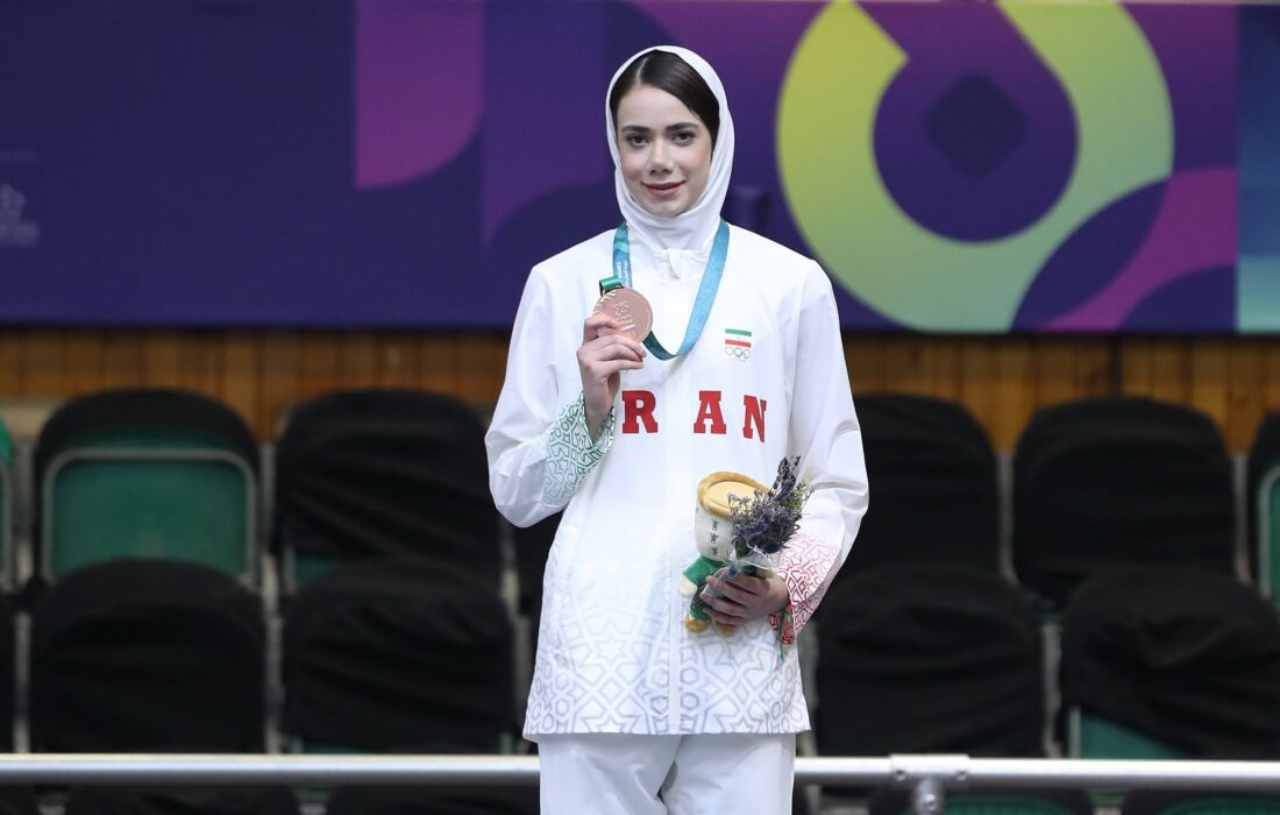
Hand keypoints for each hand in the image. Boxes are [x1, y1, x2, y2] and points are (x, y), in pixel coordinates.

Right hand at [578, 311, 645, 437]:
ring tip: (640, 359)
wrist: (596, 403)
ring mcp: (587, 360)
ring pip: (617, 348)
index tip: (620, 326)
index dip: (605, 320)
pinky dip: (632, 364)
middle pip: (612, 338)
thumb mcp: (607, 361)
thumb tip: (632, 338)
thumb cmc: (603, 382)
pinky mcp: (594, 371)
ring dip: (633, 353)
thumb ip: (612, 348)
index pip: (589, 323)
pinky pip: (619, 362)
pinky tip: (639, 366)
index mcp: (586, 345)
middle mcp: (583, 350)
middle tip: (642, 352)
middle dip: (631, 344)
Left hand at [702, 570, 789, 631]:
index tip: (723, 571)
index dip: (735, 578)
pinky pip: (729, 620)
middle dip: (721, 587)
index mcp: (763, 589)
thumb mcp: (766, 573)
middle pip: (737, 596)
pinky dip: (717, 616)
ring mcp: (749, 613)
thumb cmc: (770, 582)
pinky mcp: (745, 620)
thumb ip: (752, 569)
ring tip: (703, 595)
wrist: (780, 600)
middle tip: (708, 579)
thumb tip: (733, 563)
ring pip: (730, 610)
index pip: (748, 584)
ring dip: (715, 603)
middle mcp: (756, 603)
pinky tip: (706, 610)